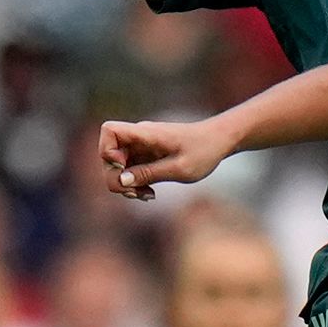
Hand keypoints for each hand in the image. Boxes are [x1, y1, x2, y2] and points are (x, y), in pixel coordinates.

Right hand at [97, 119, 236, 201]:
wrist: (220, 141)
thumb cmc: (204, 150)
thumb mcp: (179, 168)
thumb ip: (149, 173)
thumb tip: (120, 180)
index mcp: (146, 134)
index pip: (109, 131)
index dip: (107, 151)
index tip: (123, 167)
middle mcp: (139, 138)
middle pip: (108, 155)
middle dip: (116, 178)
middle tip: (137, 193)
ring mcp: (141, 147)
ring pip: (117, 166)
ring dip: (126, 185)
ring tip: (147, 195)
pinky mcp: (146, 156)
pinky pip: (129, 171)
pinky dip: (135, 184)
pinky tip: (150, 193)